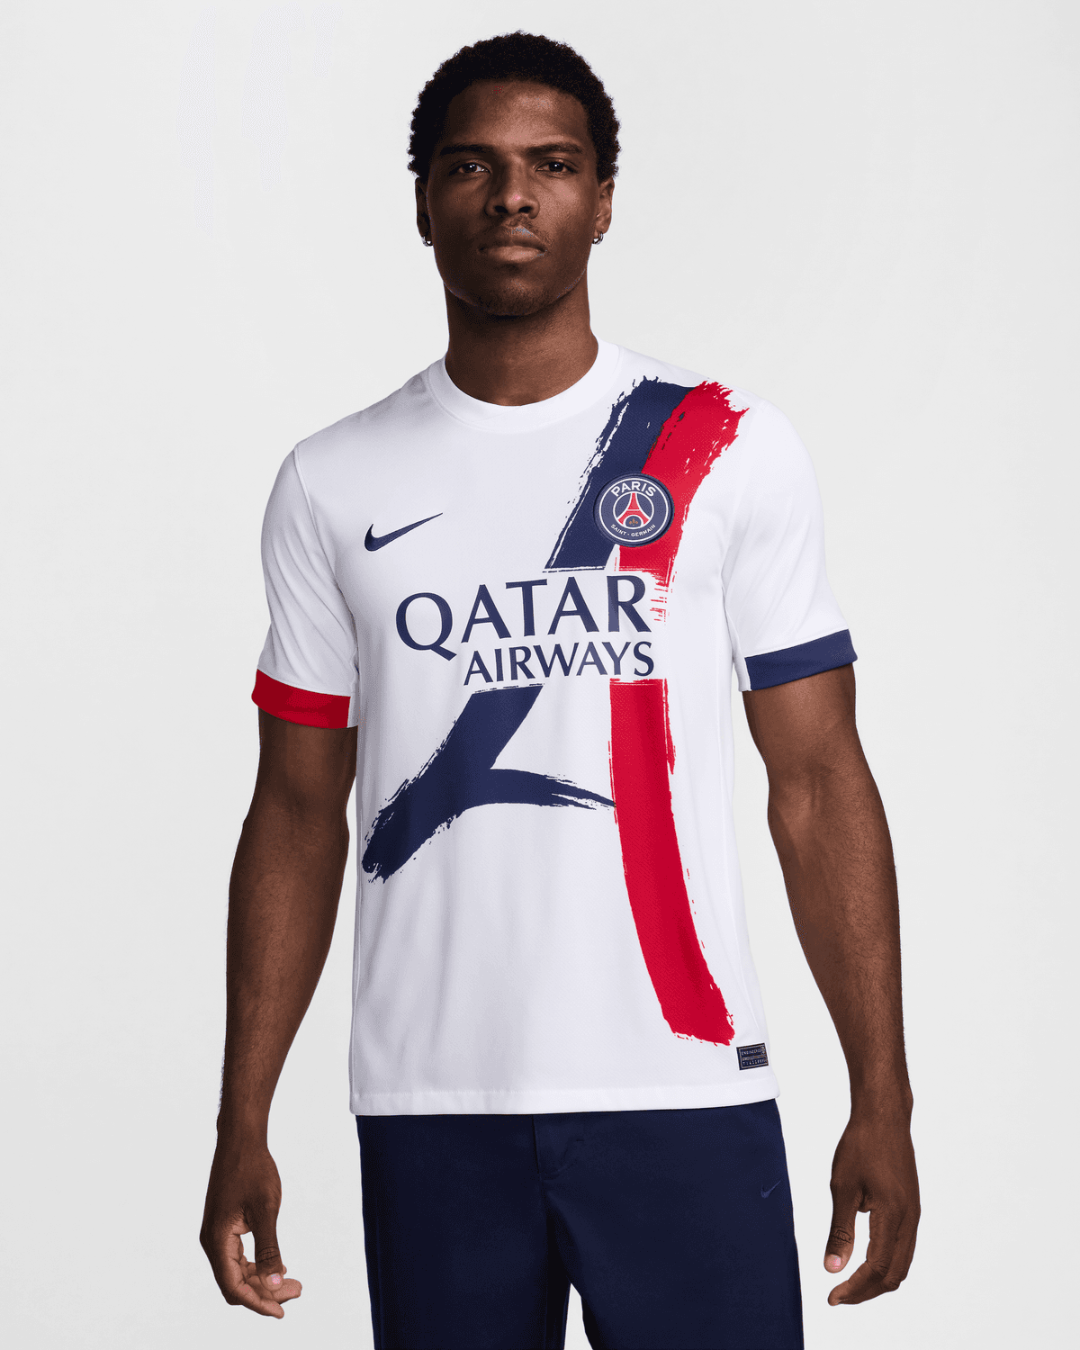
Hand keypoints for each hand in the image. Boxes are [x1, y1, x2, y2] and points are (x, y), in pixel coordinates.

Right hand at [200, 1140, 301, 1317]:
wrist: (241, 1139)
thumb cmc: (253, 1169)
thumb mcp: (266, 1210)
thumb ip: (269, 1250)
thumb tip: (276, 1285)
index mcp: (217, 1241)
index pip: (234, 1287)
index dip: (257, 1303)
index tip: (282, 1311)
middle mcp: (212, 1241)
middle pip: (235, 1283)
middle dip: (264, 1293)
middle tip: (296, 1293)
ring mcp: (216, 1234)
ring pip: (237, 1271)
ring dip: (263, 1280)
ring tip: (293, 1283)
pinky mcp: (224, 1226)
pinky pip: (238, 1257)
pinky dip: (257, 1266)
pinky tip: (277, 1267)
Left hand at [824, 1112, 919, 1304]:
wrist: (884, 1117)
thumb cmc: (861, 1145)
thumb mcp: (842, 1187)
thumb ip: (840, 1230)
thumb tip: (832, 1268)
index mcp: (893, 1216)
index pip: (876, 1268)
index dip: (855, 1289)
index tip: (832, 1298)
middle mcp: (910, 1220)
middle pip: (894, 1274)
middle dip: (867, 1291)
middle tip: (838, 1296)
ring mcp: (914, 1214)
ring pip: (902, 1263)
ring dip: (877, 1279)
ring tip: (849, 1283)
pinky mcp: (911, 1208)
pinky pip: (904, 1247)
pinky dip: (886, 1262)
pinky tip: (865, 1260)